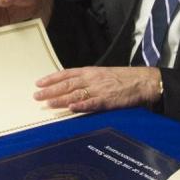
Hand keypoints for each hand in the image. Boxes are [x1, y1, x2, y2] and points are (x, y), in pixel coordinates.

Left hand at [34, 66, 162, 111]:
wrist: (143, 81)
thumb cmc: (124, 78)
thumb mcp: (104, 74)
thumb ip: (89, 79)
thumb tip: (74, 85)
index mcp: (91, 71)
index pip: (67, 74)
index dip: (52, 78)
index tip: (39, 83)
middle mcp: (92, 79)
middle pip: (67, 85)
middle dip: (50, 90)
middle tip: (36, 96)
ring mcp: (99, 90)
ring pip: (75, 94)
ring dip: (60, 99)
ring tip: (47, 103)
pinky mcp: (107, 100)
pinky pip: (91, 103)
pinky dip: (81, 106)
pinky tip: (71, 108)